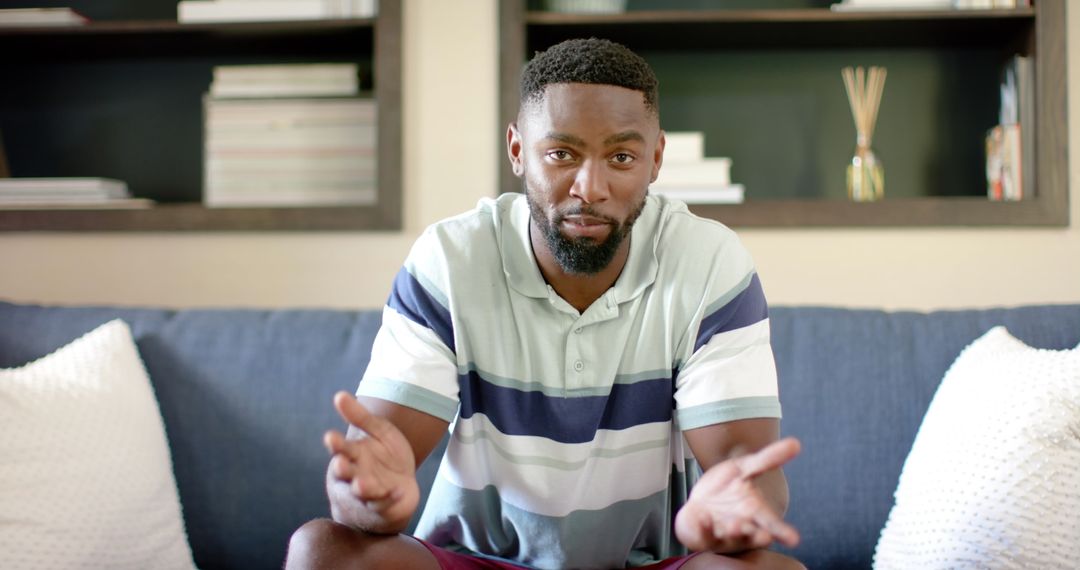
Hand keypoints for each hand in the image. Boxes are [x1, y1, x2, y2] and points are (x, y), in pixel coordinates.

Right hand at [324, 391, 419, 527]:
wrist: (402, 486)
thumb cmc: (384, 457)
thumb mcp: (378, 432)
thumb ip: (360, 416)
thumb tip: (339, 395)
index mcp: (350, 455)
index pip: (340, 448)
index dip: (336, 444)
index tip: (331, 437)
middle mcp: (352, 476)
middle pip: (344, 473)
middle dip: (342, 469)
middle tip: (340, 464)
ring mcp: (365, 495)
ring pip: (360, 493)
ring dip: (361, 488)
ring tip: (363, 484)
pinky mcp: (379, 509)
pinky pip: (382, 505)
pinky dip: (389, 499)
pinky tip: (397, 491)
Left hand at [674, 437, 800, 553]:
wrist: (701, 498)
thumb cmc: (728, 487)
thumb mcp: (745, 469)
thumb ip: (768, 459)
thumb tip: (796, 443)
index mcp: (757, 515)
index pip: (773, 525)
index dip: (784, 533)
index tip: (794, 539)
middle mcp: (743, 530)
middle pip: (754, 536)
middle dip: (759, 536)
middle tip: (765, 536)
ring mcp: (723, 535)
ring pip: (730, 539)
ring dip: (733, 533)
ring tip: (735, 525)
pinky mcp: (703, 537)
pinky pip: (703, 535)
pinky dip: (703, 528)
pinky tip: (702, 517)